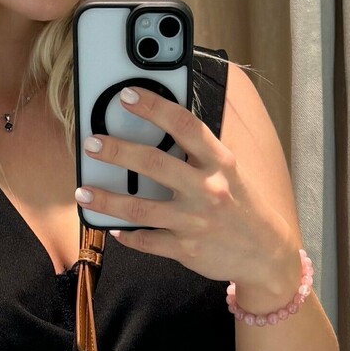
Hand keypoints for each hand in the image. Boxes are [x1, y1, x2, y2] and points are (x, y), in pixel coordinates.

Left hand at [77, 86, 301, 308]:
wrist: (266, 254)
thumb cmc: (242, 206)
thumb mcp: (229, 172)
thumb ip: (199, 153)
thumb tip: (158, 129)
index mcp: (220, 163)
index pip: (185, 126)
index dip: (154, 107)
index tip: (127, 96)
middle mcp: (207, 190)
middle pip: (154, 164)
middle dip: (118, 152)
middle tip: (92, 143)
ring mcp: (194, 222)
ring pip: (140, 209)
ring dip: (107, 200)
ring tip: (83, 192)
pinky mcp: (186, 249)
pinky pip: (147, 241)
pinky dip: (127, 236)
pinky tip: (112, 228)